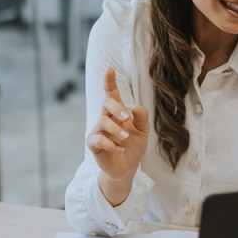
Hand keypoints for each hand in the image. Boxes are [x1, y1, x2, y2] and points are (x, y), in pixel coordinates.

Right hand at [86, 67, 149, 205]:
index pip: (111, 93)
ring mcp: (98, 130)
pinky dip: (112, 144)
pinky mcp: (93, 143)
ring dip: (117, 130)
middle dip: (116, 108)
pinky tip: (120, 149)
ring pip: (103, 122)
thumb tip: (135, 107)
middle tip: (127, 118)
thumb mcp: (143, 132)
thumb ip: (142, 118)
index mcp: (118, 112)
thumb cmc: (134, 146)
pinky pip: (99, 139)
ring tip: (126, 139)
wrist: (127, 168)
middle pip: (106, 104)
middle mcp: (106, 118)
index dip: (109, 81)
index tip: (109, 69)